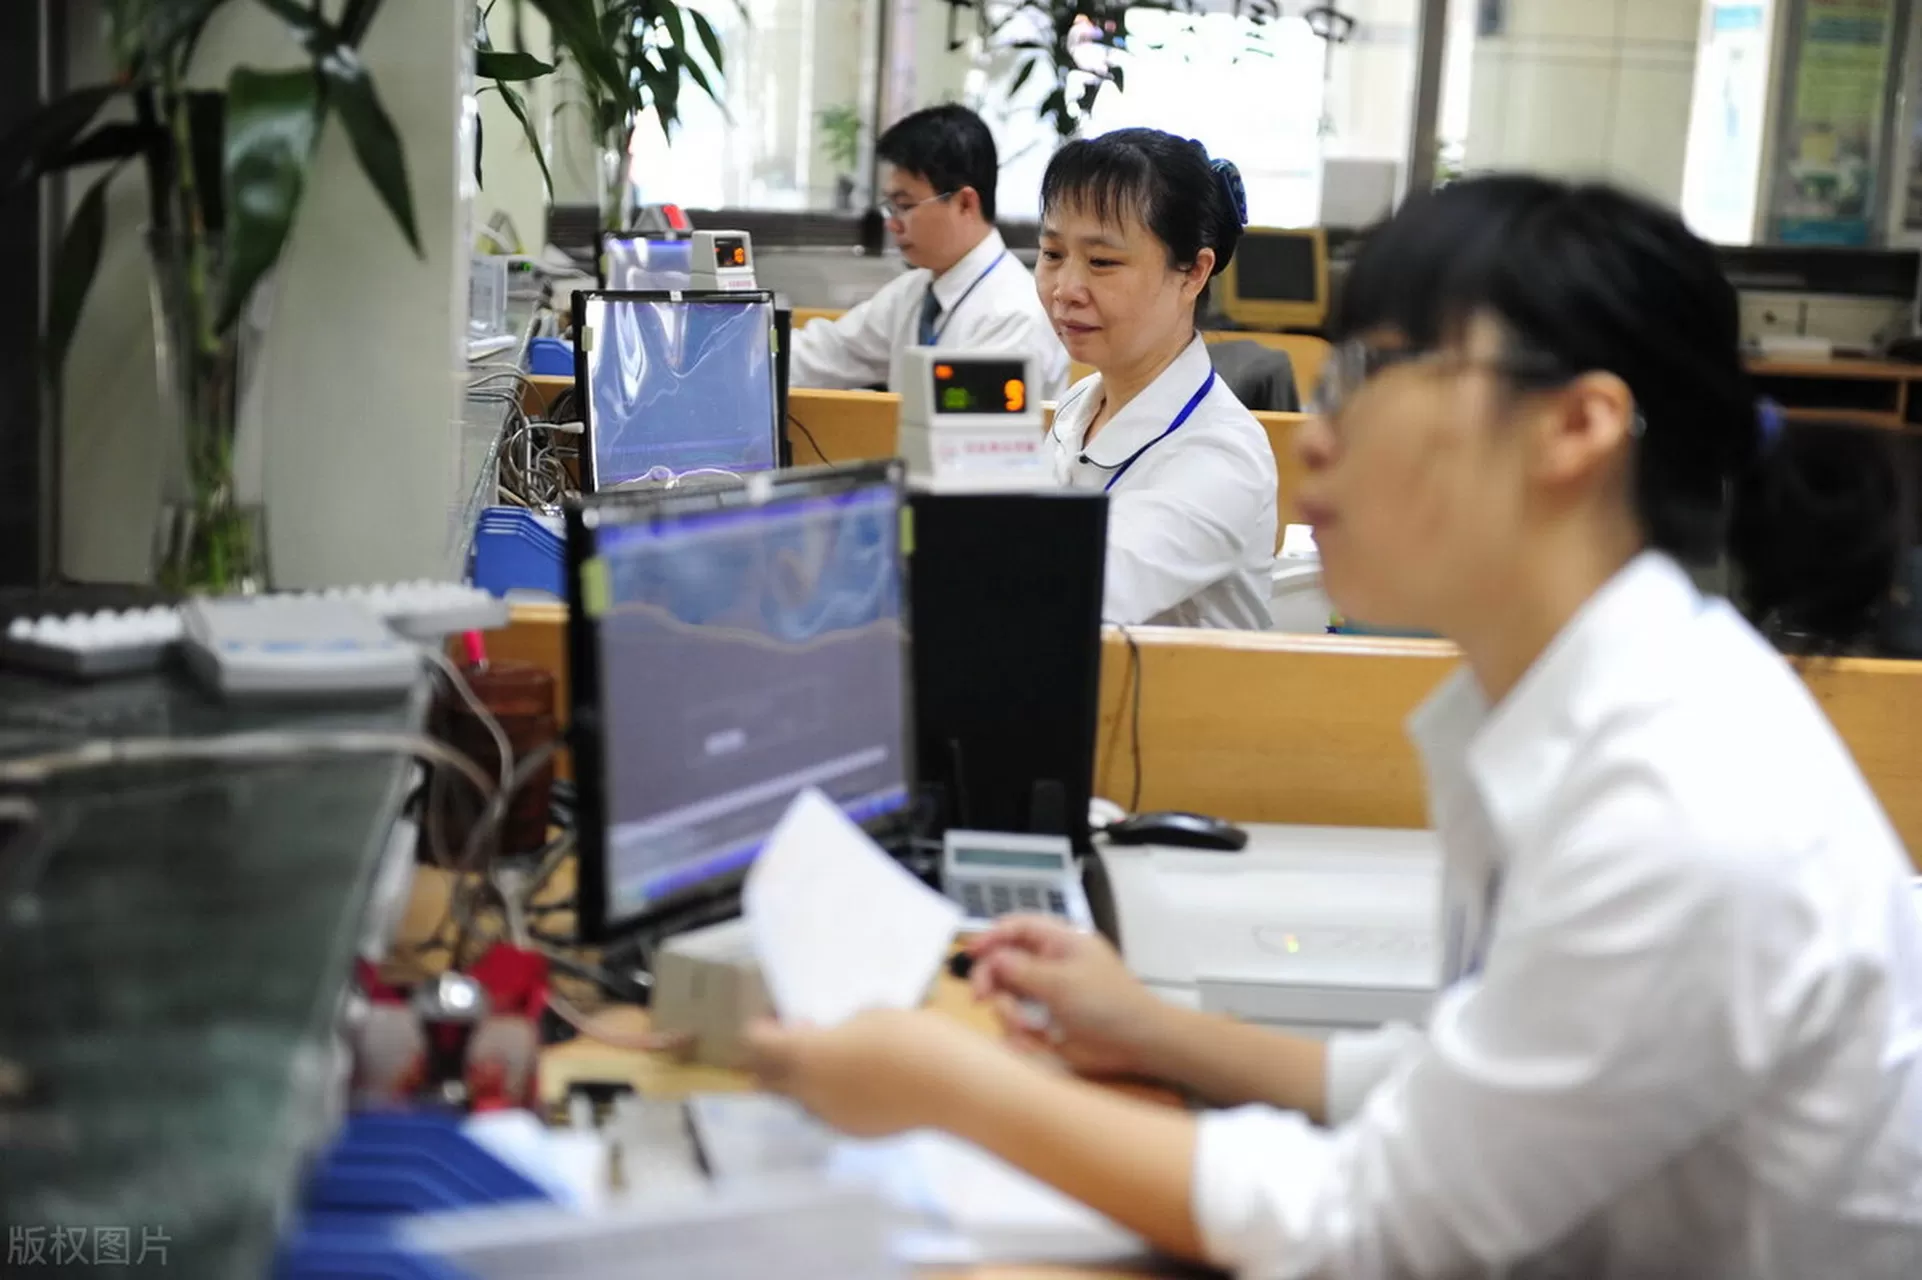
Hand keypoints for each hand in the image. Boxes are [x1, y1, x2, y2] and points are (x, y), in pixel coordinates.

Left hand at [743, 1007, 984, 1137]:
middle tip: (799, 1036)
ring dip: (802, 1078)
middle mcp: (809, 1092)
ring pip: (796, 1099)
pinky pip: (827, 1111)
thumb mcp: (872, 1015)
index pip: (756, 1044)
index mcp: (807, 1056)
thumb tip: (832, 1040)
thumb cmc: (913, 1038)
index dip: (762, 1027)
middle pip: (764, 1080)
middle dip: (772, 1059)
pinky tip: (862, 1079)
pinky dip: (830, 1094)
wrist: (955, 1087)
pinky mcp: (855, 1131)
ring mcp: (831, 1117)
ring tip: (835, 1058)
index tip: (778, 1015)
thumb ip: (839, 1029)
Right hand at [967, 916, 1168, 1077]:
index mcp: (1060, 942)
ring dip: (1008, 1013)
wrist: (1137, 1043)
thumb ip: (1022, 970)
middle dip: (992, 980)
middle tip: (982, 999)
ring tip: (1025, 1030)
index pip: (1019, 927)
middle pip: (1004, 962)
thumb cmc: (1106, 1003)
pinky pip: (1018, 1022)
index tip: (971, 952)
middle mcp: (1050, 964)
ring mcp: (1047, 994)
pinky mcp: (1046, 1021)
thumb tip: (992, 959)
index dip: (992, 935)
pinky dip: (1018, 1033)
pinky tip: (1029, 1044)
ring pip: (1007, 996)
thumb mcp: (1062, 982)